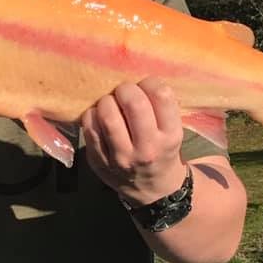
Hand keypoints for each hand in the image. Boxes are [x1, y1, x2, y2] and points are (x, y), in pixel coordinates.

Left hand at [82, 79, 185, 205]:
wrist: (152, 190)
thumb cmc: (162, 149)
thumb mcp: (173, 131)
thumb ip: (160, 107)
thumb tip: (136, 72)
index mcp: (170, 136)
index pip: (161, 95)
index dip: (150, 82)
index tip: (145, 86)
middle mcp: (147, 149)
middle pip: (133, 103)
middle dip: (126, 89)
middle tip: (124, 91)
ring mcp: (121, 158)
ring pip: (107, 115)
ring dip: (107, 101)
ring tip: (110, 103)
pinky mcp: (99, 162)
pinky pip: (89, 129)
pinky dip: (91, 116)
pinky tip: (98, 117)